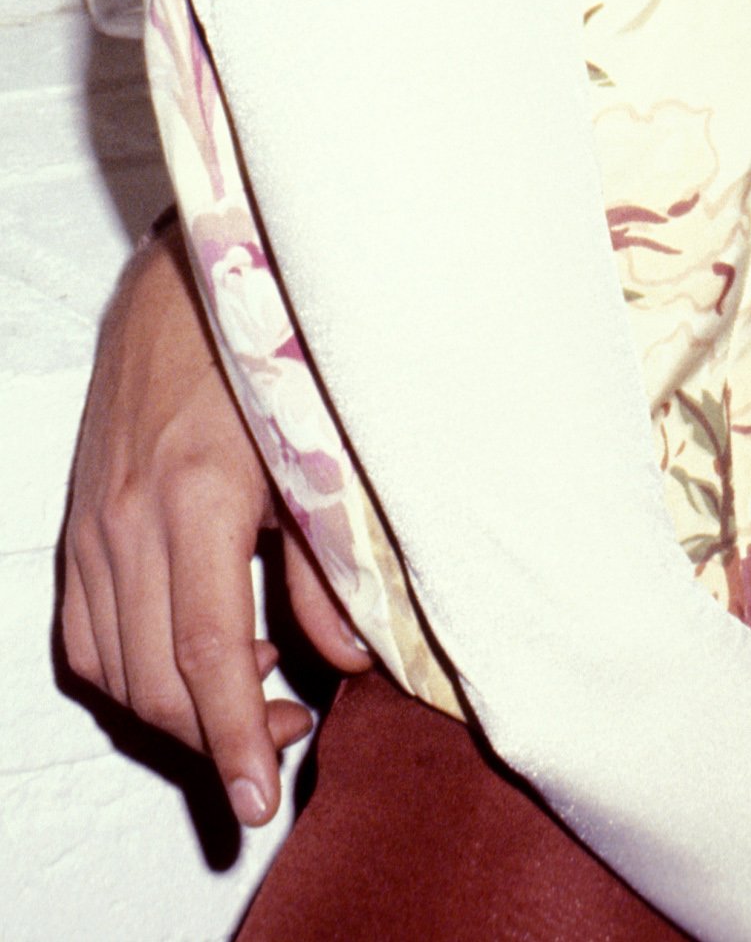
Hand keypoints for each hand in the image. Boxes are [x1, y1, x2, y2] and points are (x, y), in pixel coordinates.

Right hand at [59, 227, 370, 821]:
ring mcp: (93, 524)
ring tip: (251, 694)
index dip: (234, 737)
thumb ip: (329, 557)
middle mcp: (129, 520)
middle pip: (156, 680)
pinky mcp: (79, 521)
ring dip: (174, 707)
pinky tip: (193, 654)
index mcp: (197, 497)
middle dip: (214, 735)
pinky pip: (85, 632)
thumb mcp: (321, 444)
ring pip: (114, 667)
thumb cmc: (271, 345)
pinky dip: (130, 669)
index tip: (256, 796)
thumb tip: (352, 655)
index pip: (206, 657)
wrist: (189, 273)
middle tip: (285, 737)